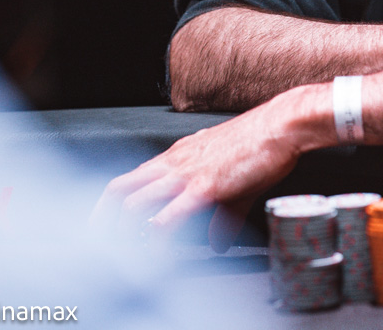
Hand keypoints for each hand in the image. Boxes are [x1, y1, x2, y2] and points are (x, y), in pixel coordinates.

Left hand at [91, 90, 320, 250]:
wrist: (282, 125)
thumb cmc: (262, 142)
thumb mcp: (237, 181)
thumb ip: (223, 216)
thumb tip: (217, 242)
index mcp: (178, 155)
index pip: (132, 178)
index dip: (114, 204)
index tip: (109, 225)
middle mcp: (174, 162)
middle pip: (119, 189)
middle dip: (103, 220)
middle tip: (100, 244)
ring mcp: (185, 174)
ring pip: (133, 203)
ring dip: (123, 233)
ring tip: (122, 255)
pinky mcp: (203, 188)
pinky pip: (168, 219)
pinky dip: (157, 241)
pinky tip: (158, 256)